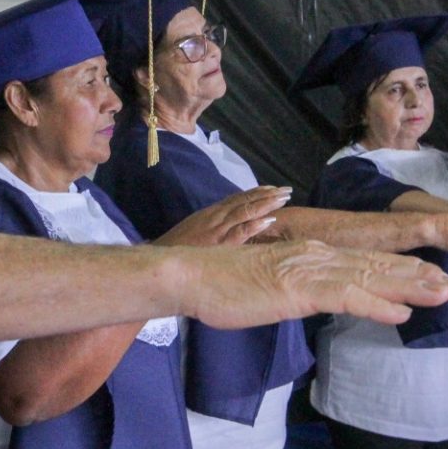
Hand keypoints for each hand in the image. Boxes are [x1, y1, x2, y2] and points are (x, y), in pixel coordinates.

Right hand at [155, 186, 292, 246]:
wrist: (159, 260)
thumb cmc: (177, 249)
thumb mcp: (196, 230)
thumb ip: (214, 226)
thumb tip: (230, 225)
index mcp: (211, 213)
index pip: (237, 198)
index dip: (256, 192)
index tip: (274, 189)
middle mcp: (216, 217)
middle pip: (245, 201)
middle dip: (267, 195)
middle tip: (287, 190)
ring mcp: (217, 229)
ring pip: (245, 212)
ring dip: (266, 204)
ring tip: (283, 199)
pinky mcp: (217, 244)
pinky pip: (239, 232)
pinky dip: (255, 225)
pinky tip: (269, 220)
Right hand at [181, 243, 447, 328]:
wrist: (193, 275)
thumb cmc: (222, 284)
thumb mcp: (270, 284)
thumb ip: (299, 287)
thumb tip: (318, 295)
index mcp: (311, 254)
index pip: (367, 262)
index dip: (405, 271)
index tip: (435, 280)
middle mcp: (317, 255)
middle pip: (380, 266)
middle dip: (423, 277)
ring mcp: (310, 269)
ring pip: (374, 277)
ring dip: (414, 287)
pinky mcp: (300, 288)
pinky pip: (349, 296)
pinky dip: (380, 304)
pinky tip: (404, 313)